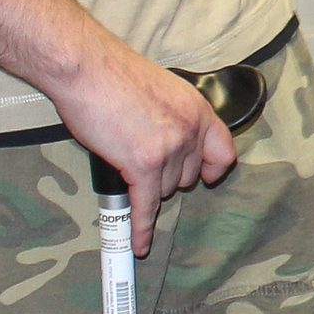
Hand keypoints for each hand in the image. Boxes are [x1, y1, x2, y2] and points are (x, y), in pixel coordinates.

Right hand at [46, 45, 236, 255]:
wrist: (88, 69)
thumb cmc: (115, 76)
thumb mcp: (164, 90)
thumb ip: (174, 116)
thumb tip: (170, 139)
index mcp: (198, 110)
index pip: (224, 152)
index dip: (213, 169)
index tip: (206, 177)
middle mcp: (190, 131)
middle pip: (187, 176)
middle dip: (166, 175)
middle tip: (142, 162)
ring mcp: (169, 149)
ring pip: (163, 190)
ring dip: (145, 186)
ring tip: (125, 167)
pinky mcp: (143, 164)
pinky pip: (146, 206)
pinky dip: (141, 227)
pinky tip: (139, 244)